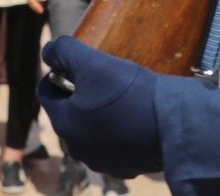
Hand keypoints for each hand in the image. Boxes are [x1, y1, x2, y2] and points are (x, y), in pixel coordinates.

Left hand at [37, 37, 162, 177]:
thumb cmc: (129, 91)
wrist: (173, 123)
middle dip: (80, 94)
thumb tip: (49, 52)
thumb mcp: (93, 61)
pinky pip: (113, 144)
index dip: (60, 72)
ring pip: (91, 129)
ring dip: (98, 113)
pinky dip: (118, 130)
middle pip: (68, 112)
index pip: (46, 91)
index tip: (81, 65)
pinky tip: (134, 116)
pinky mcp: (125, 167)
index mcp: (63, 124)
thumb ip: (63, 51)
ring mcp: (102, 162)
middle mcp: (77, 149)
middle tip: (103, 79)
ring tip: (121, 97)